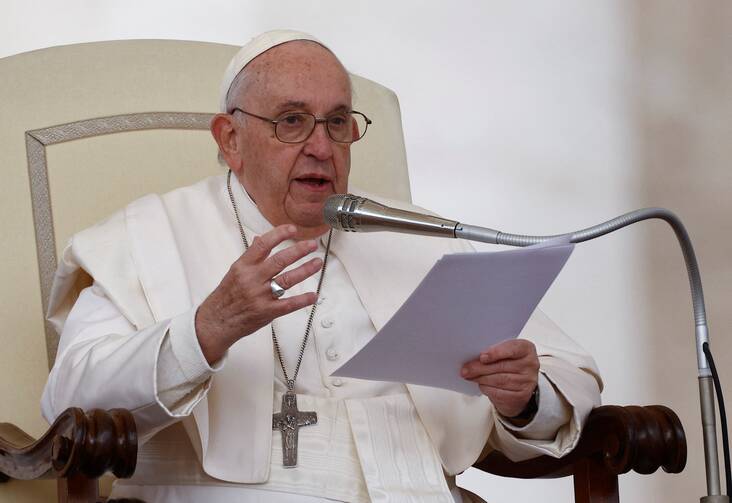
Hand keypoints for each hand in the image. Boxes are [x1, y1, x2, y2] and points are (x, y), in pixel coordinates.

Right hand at [196, 224, 322, 363]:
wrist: (217, 321)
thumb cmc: (226, 296)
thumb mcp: (235, 272)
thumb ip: (250, 256)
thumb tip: (259, 239)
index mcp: (243, 266)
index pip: (263, 245)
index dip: (279, 234)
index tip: (292, 229)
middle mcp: (252, 279)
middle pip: (280, 260)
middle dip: (299, 251)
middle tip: (312, 245)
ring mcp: (260, 295)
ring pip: (287, 279)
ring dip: (305, 270)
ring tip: (317, 263)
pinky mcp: (267, 312)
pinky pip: (289, 304)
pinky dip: (303, 300)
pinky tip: (313, 295)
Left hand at [461, 339, 538, 417]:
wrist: (520, 385)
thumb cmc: (509, 363)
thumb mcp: (504, 353)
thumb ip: (493, 351)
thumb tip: (473, 357)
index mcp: (526, 349)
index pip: (513, 348)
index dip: (496, 352)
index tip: (482, 356)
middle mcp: (530, 365)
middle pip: (502, 366)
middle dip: (480, 368)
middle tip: (466, 369)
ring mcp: (527, 382)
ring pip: (499, 380)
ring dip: (481, 378)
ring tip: (469, 375)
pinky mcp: (521, 396)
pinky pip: (499, 392)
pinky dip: (486, 388)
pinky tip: (480, 384)